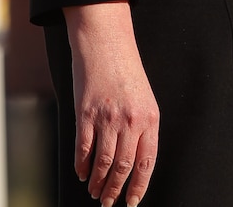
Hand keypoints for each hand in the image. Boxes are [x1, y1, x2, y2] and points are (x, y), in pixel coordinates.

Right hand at [64, 2, 158, 206]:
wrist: (105, 42)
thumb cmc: (125, 70)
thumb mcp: (143, 97)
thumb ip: (141, 126)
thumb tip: (134, 162)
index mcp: (150, 116)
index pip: (147, 162)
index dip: (139, 186)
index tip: (132, 202)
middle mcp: (131, 120)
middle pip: (124, 167)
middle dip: (115, 189)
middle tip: (107, 202)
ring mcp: (108, 117)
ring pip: (104, 162)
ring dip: (98, 182)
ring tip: (94, 191)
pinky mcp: (86, 114)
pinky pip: (84, 148)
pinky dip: (82, 165)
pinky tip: (81, 173)